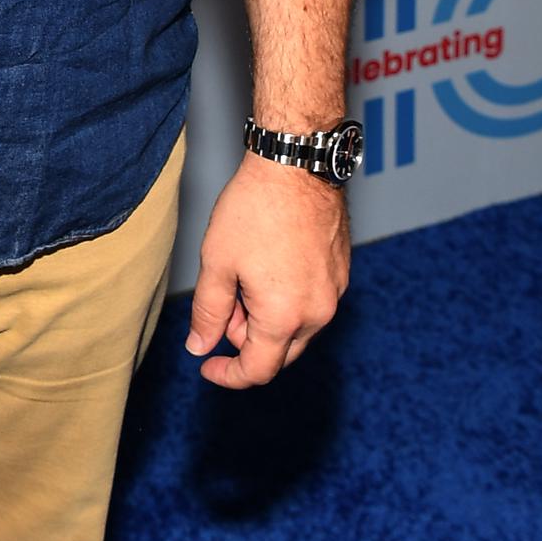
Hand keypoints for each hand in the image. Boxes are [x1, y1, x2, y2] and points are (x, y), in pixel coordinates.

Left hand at [184, 152, 349, 388]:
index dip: (227, 375)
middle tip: (223, 306)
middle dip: (246, 342)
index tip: (207, 366)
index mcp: (284, 317)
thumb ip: (208, 313)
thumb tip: (200, 347)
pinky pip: (313, 304)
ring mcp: (334, 292)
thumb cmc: (254, 209)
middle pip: (280, 354)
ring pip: (297, 329)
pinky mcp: (341, 272)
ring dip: (267, 321)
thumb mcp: (217, 262)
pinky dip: (288, 302)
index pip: (257, 370)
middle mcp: (317, 313)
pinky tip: (267, 268)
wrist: (295, 165)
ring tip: (243, 280)